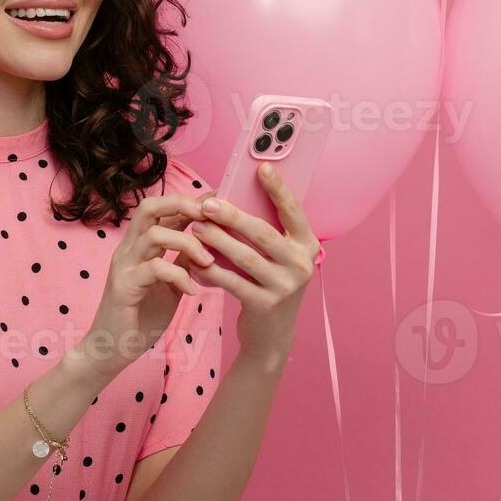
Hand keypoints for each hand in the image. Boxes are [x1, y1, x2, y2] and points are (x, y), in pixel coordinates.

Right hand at [74, 192, 221, 383]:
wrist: (112, 349)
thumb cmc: (140, 317)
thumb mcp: (169, 285)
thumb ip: (181, 262)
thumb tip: (206, 241)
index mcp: (138, 245)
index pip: (161, 209)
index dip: (188, 200)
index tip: (216, 199)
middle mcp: (128, 249)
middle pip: (149, 207)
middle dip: (182, 205)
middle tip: (210, 218)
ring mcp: (124, 266)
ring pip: (154, 235)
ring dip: (188, 244)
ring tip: (207, 262)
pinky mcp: (125, 287)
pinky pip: (155, 269)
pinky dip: (180, 276)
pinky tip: (193, 291)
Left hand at [190, 163, 321, 368]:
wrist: (272, 333)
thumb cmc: (270, 281)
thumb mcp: (278, 256)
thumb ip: (267, 230)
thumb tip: (235, 194)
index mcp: (308, 245)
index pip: (294, 211)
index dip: (279, 189)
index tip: (262, 167)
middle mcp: (301, 265)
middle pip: (263, 233)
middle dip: (233, 216)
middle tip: (207, 203)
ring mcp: (285, 287)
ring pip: (245, 257)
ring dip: (217, 240)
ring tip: (195, 228)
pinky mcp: (265, 305)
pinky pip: (232, 282)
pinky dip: (210, 270)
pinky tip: (192, 260)